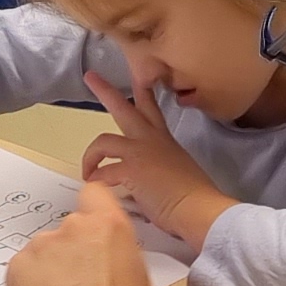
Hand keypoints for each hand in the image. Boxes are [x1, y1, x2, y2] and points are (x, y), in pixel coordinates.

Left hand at [6, 181, 164, 285]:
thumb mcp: (141, 279)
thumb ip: (120, 256)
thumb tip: (110, 263)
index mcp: (108, 225)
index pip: (93, 193)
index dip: (91, 209)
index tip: (89, 227)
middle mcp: (72, 227)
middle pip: (68, 231)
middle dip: (71, 253)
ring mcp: (41, 245)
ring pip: (43, 253)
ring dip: (50, 271)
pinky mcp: (17, 267)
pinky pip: (23, 270)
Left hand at [80, 72, 227, 249]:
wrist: (199, 208)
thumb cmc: (194, 198)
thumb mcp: (177, 174)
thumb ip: (158, 172)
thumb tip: (143, 187)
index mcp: (164, 140)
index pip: (152, 109)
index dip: (143, 92)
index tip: (137, 77)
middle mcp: (151, 140)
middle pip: (124, 109)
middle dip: (106, 91)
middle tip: (91, 77)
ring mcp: (140, 152)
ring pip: (104, 140)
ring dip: (90, 155)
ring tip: (86, 169)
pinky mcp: (132, 169)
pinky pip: (103, 172)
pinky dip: (97, 180)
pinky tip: (97, 188)